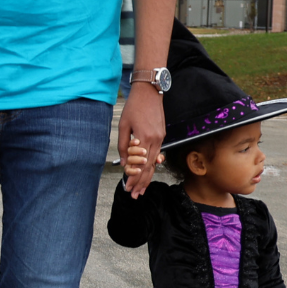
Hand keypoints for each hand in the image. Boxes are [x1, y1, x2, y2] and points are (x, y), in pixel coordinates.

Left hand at [118, 83, 166, 197]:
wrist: (149, 92)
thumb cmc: (134, 107)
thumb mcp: (124, 126)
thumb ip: (124, 146)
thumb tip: (125, 163)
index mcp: (145, 138)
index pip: (140, 165)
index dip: (135, 179)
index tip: (129, 189)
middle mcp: (156, 140)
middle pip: (149, 167)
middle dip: (142, 182)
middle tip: (135, 195)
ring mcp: (161, 138)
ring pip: (154, 163)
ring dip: (148, 177)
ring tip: (142, 189)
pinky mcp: (162, 135)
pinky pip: (156, 154)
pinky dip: (152, 165)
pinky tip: (148, 172)